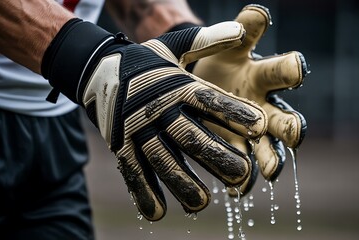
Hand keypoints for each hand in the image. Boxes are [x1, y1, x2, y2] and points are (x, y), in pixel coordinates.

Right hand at [42, 19, 267, 220]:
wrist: (98, 70)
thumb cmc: (145, 63)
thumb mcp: (173, 48)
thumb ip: (207, 41)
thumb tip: (240, 30)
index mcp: (176, 85)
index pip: (210, 100)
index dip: (235, 113)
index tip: (259, 128)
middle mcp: (158, 108)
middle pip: (190, 136)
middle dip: (216, 156)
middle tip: (241, 175)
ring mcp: (136, 129)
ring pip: (162, 160)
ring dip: (181, 183)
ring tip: (201, 204)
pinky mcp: (120, 145)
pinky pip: (132, 171)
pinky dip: (143, 192)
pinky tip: (157, 214)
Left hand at [192, 4, 308, 192]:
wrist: (190, 80)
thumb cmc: (208, 58)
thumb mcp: (217, 43)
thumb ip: (235, 31)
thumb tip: (256, 14)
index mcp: (261, 75)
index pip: (282, 71)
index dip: (291, 69)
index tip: (295, 66)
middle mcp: (263, 104)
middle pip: (285, 116)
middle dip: (291, 125)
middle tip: (293, 131)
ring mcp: (250, 130)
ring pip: (269, 148)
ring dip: (271, 159)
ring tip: (269, 170)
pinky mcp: (234, 148)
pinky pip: (244, 169)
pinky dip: (242, 180)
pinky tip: (234, 188)